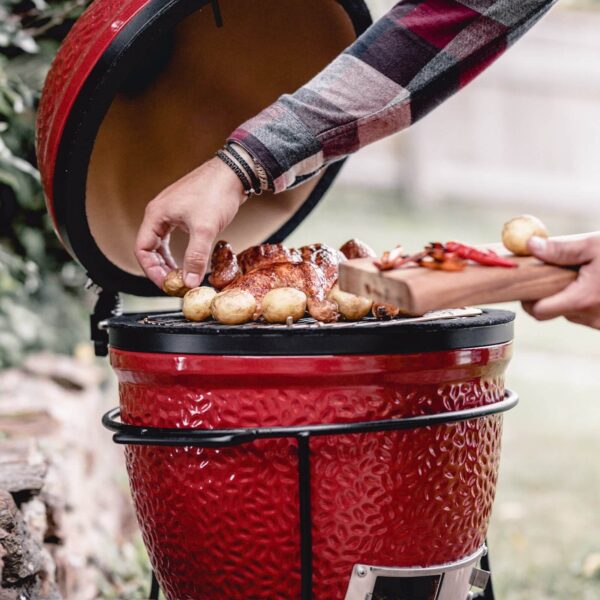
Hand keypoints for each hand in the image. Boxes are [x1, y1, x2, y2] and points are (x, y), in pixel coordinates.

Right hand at [135, 157, 245, 288]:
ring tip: (181, 277)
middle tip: (174, 284)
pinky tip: (190, 261)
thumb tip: (189, 282)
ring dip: (169, 262)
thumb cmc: (216, 193)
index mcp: (156, 215)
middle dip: (160, 268)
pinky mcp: (185, 213)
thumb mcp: (204, 229)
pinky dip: (179, 252)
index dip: (152, 270)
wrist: (234, 172)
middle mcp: (160, 213)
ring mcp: (172, 212)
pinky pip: (174, 238)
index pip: (142, 249)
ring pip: (162, 244)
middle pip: (150, 248)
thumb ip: (195, 257)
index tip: (166, 284)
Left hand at [523, 233, 599, 328]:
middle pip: (554, 312)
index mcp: (582, 300)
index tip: (527, 284)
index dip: (527, 299)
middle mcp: (592, 317)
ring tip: (582, 275)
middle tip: (552, 274)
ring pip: (572, 314)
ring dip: (571, 297)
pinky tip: (597, 283)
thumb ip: (562, 249)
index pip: (538, 312)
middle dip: (549, 294)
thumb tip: (531, 245)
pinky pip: (590, 316)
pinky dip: (587, 302)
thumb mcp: (596, 246)